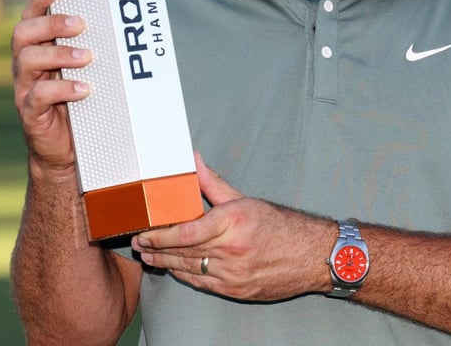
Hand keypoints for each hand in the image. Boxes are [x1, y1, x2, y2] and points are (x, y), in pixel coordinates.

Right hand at [10, 0, 92, 174]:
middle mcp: (26, 66)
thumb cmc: (80, 105)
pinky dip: (62, 89)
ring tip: (87, 57)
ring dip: (59, 54)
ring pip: (28, 61)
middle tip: (79, 24)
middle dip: (50, 24)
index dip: (38, 1)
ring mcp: (25, 89)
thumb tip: (124, 23)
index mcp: (38, 50)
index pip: (30, 18)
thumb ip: (91, 49)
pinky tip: (83, 89)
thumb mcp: (86, 73)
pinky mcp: (30, 114)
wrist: (67, 151)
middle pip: (23, 34)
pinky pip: (38, 96)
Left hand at [132, 153, 332, 301]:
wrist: (313, 256)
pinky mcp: (236, 290)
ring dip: (165, 263)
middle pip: (182, 252)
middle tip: (138, 243)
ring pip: (189, 269)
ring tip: (149, 256)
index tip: (144, 231)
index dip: (160, 235)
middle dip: (156, 248)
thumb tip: (193, 160)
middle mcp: (232, 250)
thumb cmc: (282, 226)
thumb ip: (213, 183)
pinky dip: (184, 275)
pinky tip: (173, 268)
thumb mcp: (245, 200)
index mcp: (233, 223)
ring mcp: (234, 274)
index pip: (186, 232)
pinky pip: (202, 283)